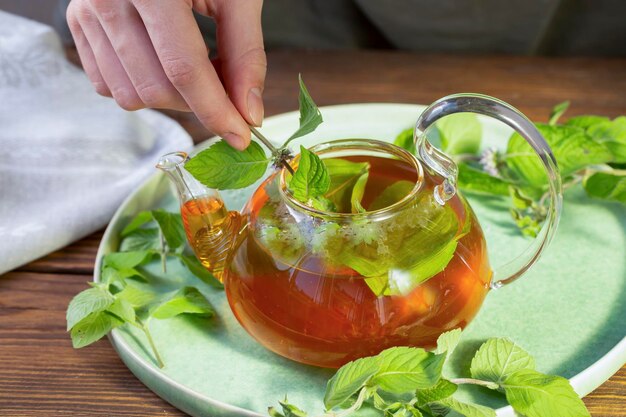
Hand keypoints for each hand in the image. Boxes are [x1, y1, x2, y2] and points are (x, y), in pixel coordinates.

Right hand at [67, 0, 265, 149]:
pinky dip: (143, 86)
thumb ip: (246, 53)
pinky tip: (162, 61)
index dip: (216, 111)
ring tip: (194, 65)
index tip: (241, 137)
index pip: (184, 69)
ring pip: (131, 95)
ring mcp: (86, 11)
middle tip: (224, 83)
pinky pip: (109, 85)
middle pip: (157, 89)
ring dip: (172, 97)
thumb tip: (249, 113)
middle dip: (198, 102)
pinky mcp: (77, 23)